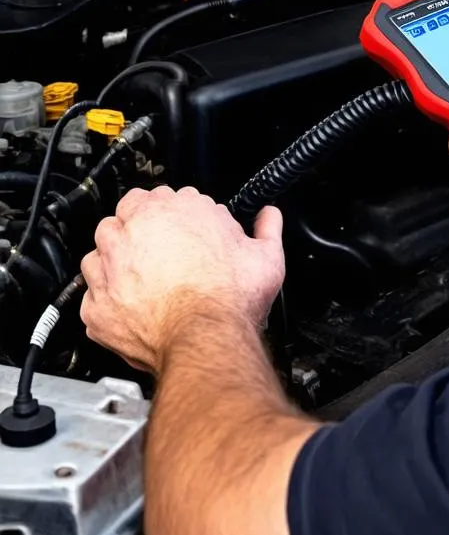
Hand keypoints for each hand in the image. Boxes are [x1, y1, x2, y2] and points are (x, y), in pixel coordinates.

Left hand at [80, 187, 283, 373]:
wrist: (206, 338)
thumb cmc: (230, 297)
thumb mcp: (266, 255)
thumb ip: (267, 227)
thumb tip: (269, 217)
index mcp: (172, 211)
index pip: (162, 196)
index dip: (173, 213)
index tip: (183, 228)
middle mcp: (133, 233)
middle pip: (124, 216)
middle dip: (139, 229)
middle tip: (161, 249)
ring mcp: (109, 269)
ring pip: (99, 252)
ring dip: (116, 260)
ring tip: (141, 276)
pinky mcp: (97, 306)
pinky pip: (92, 295)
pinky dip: (107, 298)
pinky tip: (130, 305)